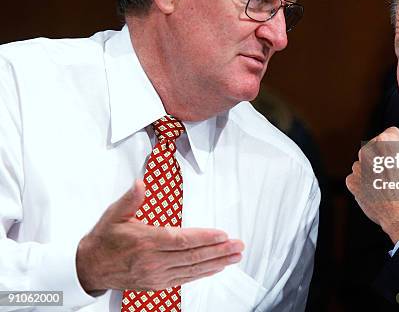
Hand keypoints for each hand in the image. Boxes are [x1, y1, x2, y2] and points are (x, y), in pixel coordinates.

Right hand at [76, 180, 243, 291]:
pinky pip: (185, 279)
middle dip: (219, 251)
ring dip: (216, 263)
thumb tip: (140, 183)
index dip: (204, 238)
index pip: (181, 240)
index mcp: (145, 241)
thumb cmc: (104, 240)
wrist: (89, 268)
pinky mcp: (157, 284)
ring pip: (192, 269)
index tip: (223, 235)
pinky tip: (216, 268)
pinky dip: (203, 274)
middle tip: (238, 246)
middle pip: (192, 256)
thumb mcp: (114, 214)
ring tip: (234, 256)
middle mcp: (152, 261)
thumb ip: (130, 199)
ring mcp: (156, 275)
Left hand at [346, 126, 398, 243]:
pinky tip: (379, 188)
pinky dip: (367, 181)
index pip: (393, 133)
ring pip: (369, 161)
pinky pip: (359, 176)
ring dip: (377, 167)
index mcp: (383, 142)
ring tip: (390, 182)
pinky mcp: (353, 183)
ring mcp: (358, 168)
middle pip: (379, 146)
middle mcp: (367, 152)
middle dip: (388, 155)